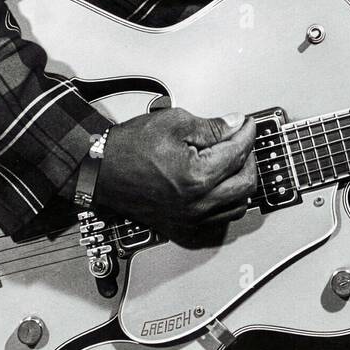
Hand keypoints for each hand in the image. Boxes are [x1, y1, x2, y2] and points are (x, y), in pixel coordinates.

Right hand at [95, 106, 257, 244]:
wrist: (99, 169)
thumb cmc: (129, 147)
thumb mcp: (175, 123)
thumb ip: (212, 127)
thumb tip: (235, 125)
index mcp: (197, 177)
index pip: (238, 153)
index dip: (246, 133)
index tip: (247, 124)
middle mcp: (197, 204)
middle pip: (246, 182)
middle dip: (249, 157)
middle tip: (242, 140)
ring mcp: (190, 218)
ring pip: (237, 204)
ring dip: (242, 181)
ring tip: (235, 160)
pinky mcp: (182, 226)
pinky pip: (220, 219)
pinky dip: (229, 201)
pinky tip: (224, 184)